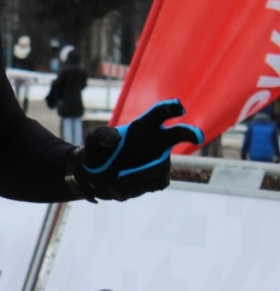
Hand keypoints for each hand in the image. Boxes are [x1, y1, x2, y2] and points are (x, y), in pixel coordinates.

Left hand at [71, 99, 202, 200]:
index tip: (179, 106)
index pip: (159, 113)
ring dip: (140, 174)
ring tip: (119, 177)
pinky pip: (157, 182)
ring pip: (161, 167)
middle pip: (178, 134)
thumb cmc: (98, 152)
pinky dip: (139, 185)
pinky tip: (124, 184)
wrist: (97, 176)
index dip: (170, 108)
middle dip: (190, 133)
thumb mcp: (93, 141)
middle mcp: (157, 141)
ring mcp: (160, 160)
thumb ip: (101, 135)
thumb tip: (117, 138)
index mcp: (144, 126)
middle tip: (197, 137)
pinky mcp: (158, 177)